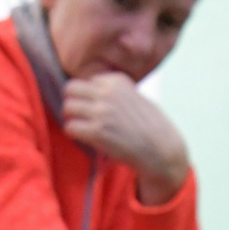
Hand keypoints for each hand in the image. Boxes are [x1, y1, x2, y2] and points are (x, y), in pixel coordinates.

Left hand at [62, 74, 189, 204]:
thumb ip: (114, 91)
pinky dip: (74, 134)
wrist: (160, 148)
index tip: (96, 107)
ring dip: (72, 118)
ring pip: (67, 107)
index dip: (88, 95)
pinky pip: (70, 127)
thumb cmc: (150, 125)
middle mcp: (108, 93)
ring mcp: (101, 112)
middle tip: (81, 116)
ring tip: (83, 127)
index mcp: (117, 81)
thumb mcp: (134, 97)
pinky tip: (85, 138)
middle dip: (73, 102)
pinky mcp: (97, 132)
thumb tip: (90, 91)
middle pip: (71, 89)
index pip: (86, 80)